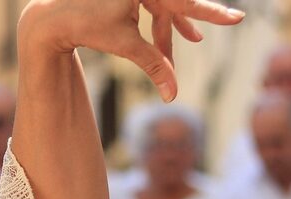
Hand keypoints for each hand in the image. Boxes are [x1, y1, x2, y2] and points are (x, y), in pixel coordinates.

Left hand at [18, 0, 243, 101]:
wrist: (54, 16)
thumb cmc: (88, 27)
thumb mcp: (125, 45)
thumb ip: (154, 66)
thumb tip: (173, 96)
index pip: (183, 3)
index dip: (210, 13)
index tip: (237, 18)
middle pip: (172, 7)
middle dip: (184, 27)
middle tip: (221, 27)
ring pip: (163, 7)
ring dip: (172, 27)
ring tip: (196, 38)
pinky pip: (153, 3)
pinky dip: (161, 18)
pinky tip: (177, 32)